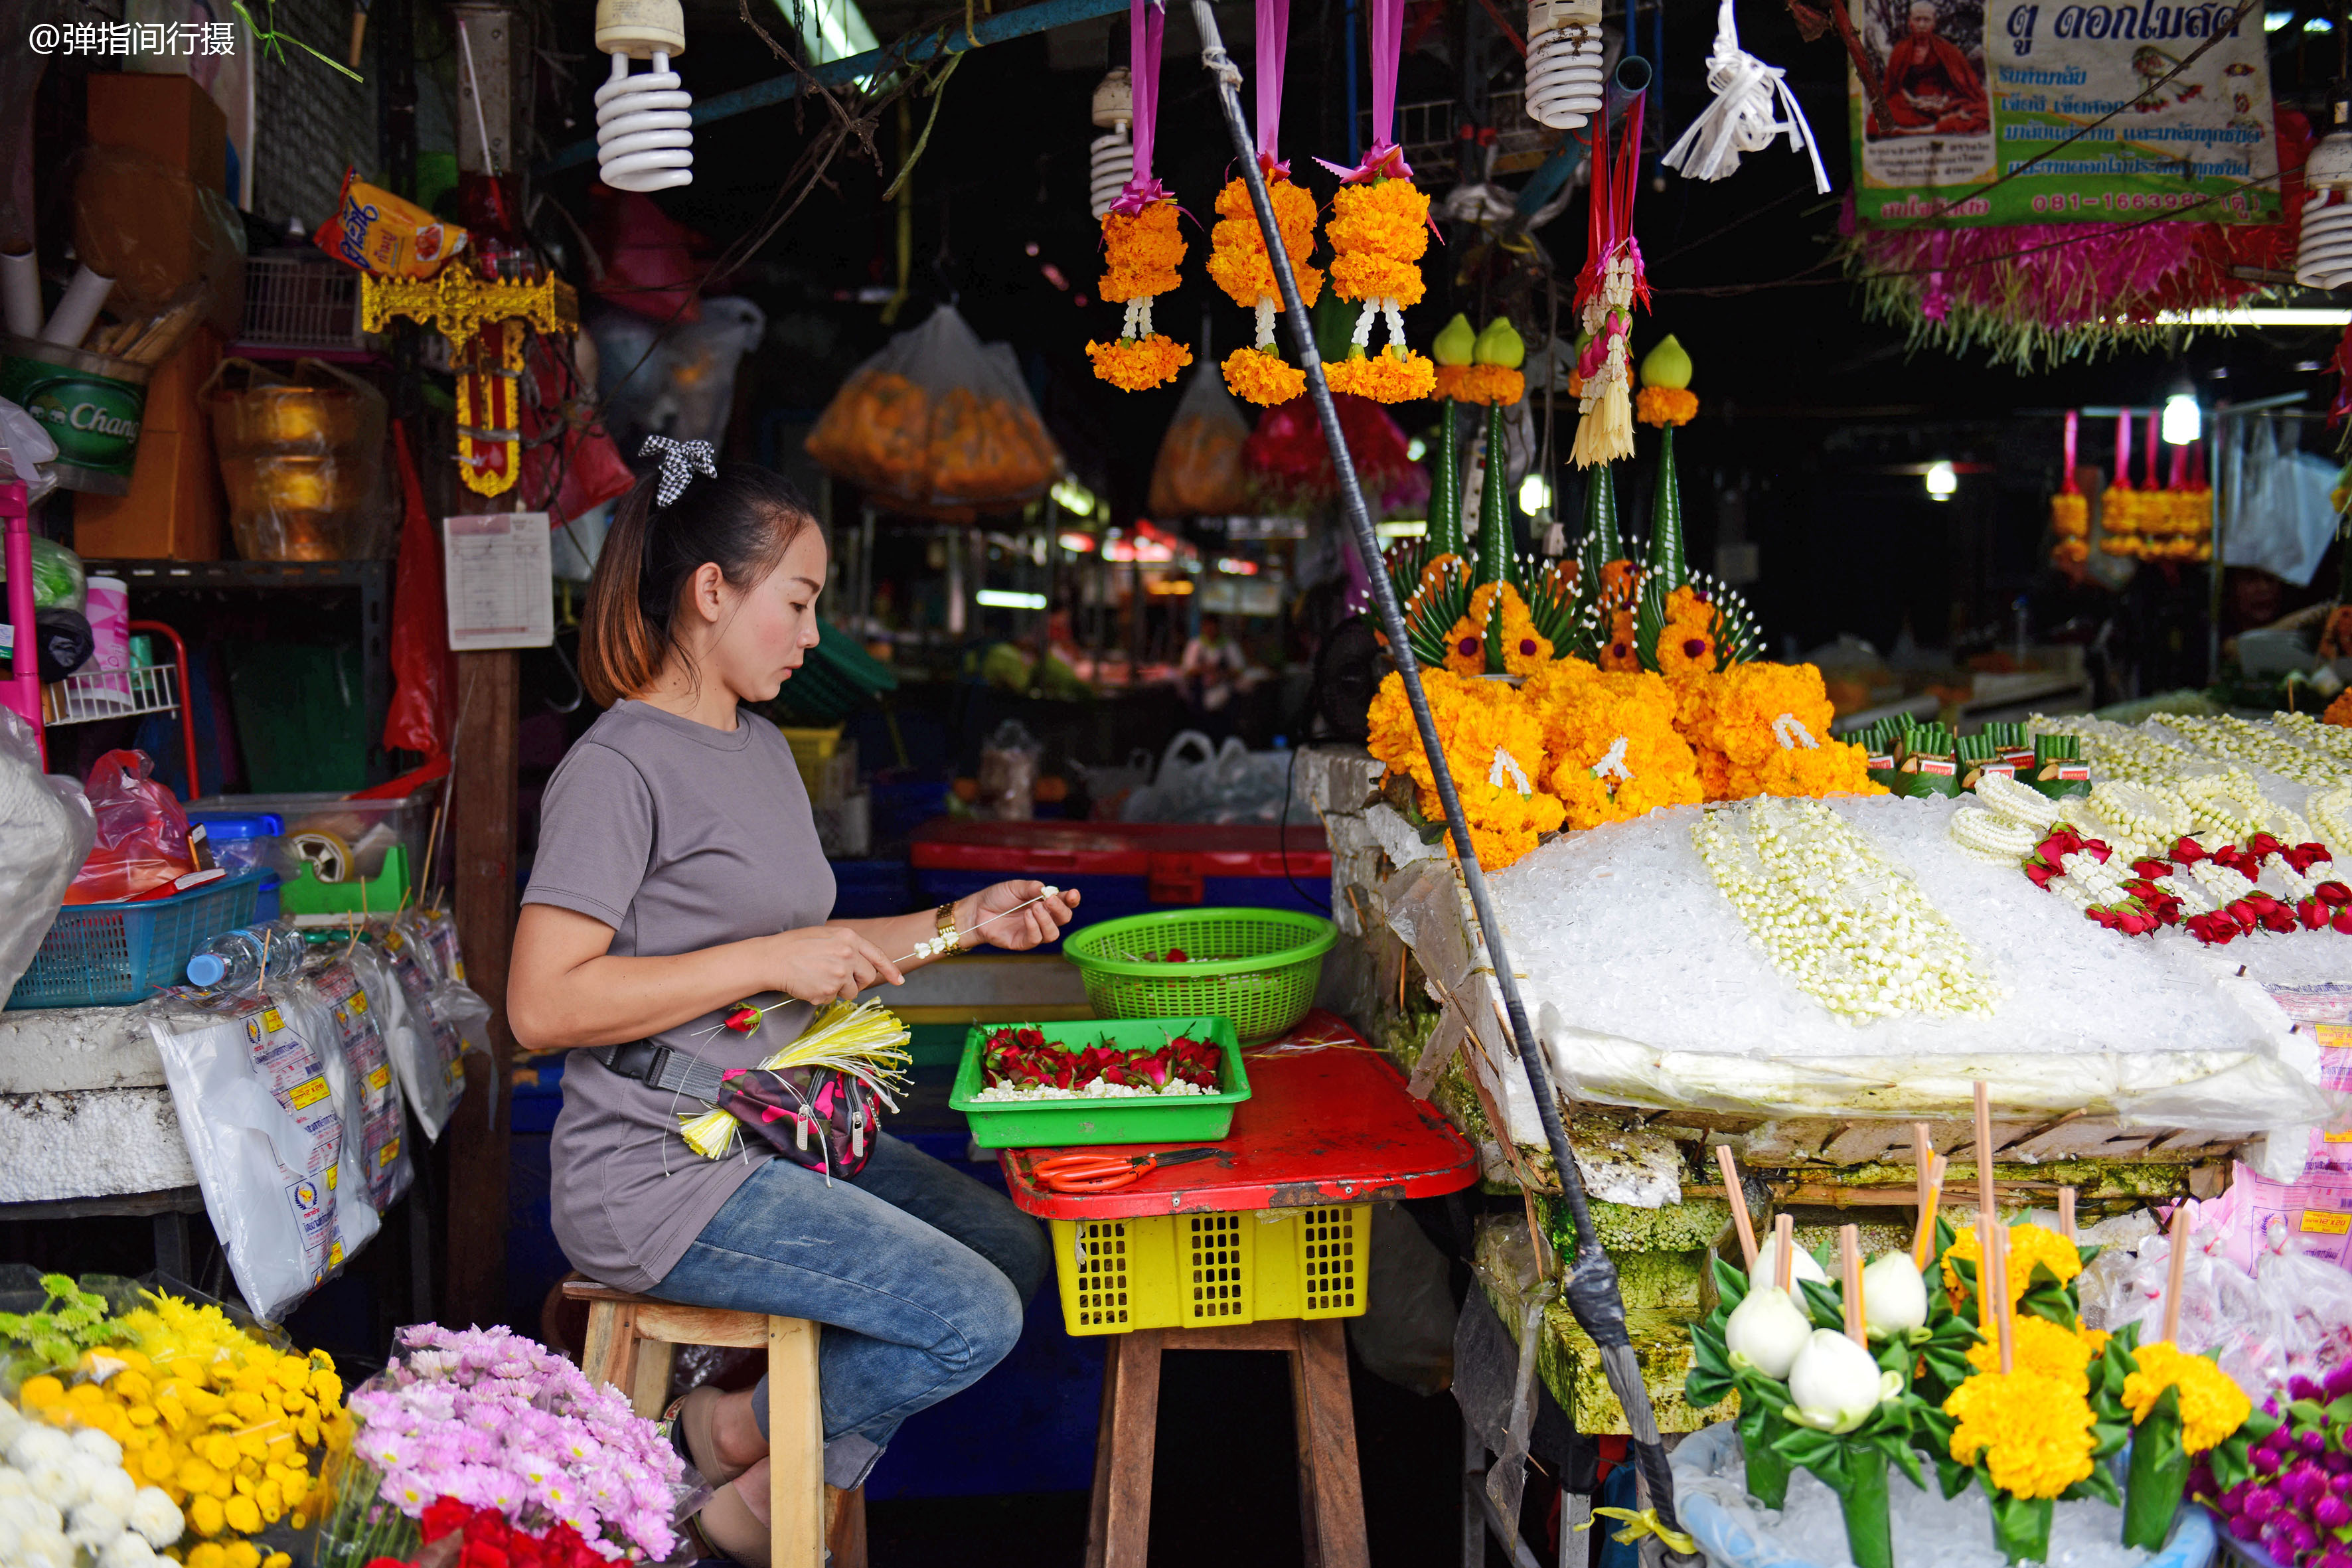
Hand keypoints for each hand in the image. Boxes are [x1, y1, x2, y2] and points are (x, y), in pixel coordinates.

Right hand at [769, 925, 905, 1001]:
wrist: (773, 958)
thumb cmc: (796, 945)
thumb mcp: (826, 935)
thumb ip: (847, 946)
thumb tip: (862, 963)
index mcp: (848, 938)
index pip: (877, 955)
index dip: (890, 969)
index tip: (898, 980)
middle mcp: (848, 955)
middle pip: (867, 976)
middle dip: (859, 981)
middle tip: (842, 979)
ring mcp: (839, 974)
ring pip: (852, 991)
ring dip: (840, 989)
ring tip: (819, 977)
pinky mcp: (829, 991)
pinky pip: (833, 999)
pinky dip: (823, 995)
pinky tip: (810, 983)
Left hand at [957, 881, 1080, 951]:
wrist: (977, 911)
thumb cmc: (996, 898)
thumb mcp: (1015, 887)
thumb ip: (1031, 888)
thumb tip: (1047, 889)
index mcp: (1044, 902)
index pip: (1064, 903)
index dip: (1072, 899)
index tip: (1073, 894)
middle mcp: (1042, 918)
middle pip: (1064, 918)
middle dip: (1061, 909)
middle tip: (1050, 900)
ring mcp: (1034, 931)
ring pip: (1053, 933)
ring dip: (1047, 920)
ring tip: (1034, 908)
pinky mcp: (1022, 942)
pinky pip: (1036, 939)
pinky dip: (1034, 927)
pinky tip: (1027, 916)